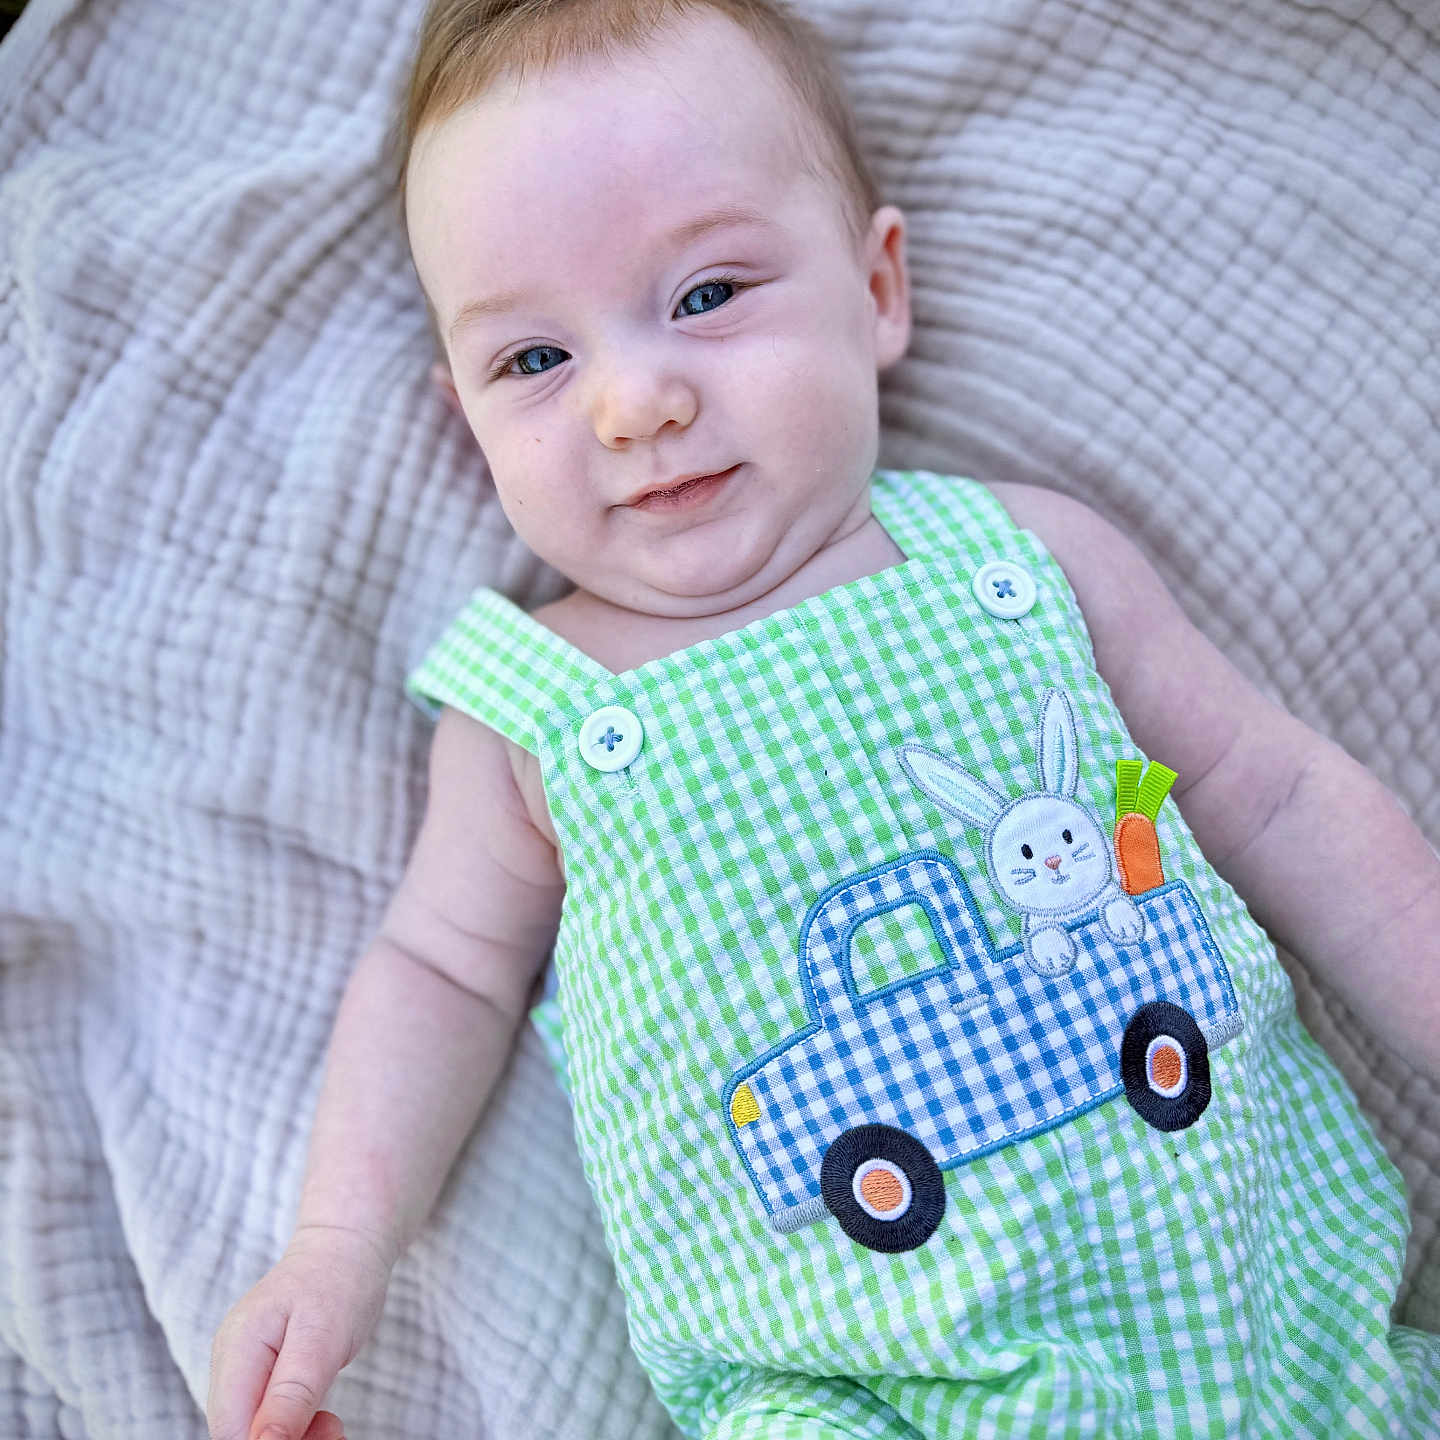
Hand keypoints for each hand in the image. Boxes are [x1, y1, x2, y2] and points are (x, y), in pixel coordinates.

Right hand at [208, 1224, 393, 1439]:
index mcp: (238, 1348)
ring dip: (292, 1439)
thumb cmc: (341, 1283)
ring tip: (333, 1425)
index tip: (321, 1436)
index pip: (230, 1429)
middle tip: (334, 1430)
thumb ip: (291, 1395)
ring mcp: (241, 1366)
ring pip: (250, 1429)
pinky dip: (293, 1427)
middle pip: (236, 1432)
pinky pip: (264, 1416)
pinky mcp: (259, 1372)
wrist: (346, 1246)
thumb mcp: (324, 1340)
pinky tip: (322, 1419)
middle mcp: (230, 1360)